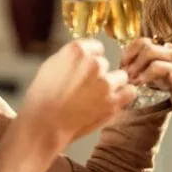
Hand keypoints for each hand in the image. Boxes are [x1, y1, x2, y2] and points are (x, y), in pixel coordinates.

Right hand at [19, 39, 135, 147]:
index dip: (90, 59)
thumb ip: (71, 57)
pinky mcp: (113, 102)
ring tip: (96, 97)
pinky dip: (123, 96)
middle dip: (98, 74)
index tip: (84, 69)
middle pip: (105, 64)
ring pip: (120, 77)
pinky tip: (113, 100)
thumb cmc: (41, 97)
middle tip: (84, 88)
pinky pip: (130, 92)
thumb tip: (83, 55)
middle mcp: (94, 63)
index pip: (96, 47)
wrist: (44, 124)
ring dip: (112, 85)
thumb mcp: (51, 65)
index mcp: (78, 50)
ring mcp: (106, 83)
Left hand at [121, 38, 171, 118]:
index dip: (128, 52)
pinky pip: (167, 71)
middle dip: (132, 62)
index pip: (143, 41)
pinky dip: (152, 79)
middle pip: (146, 47)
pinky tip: (146, 87)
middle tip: (126, 76)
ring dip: (139, 71)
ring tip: (134, 82)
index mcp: (167, 49)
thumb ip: (147, 67)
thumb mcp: (160, 74)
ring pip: (153, 58)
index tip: (122, 67)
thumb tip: (126, 65)